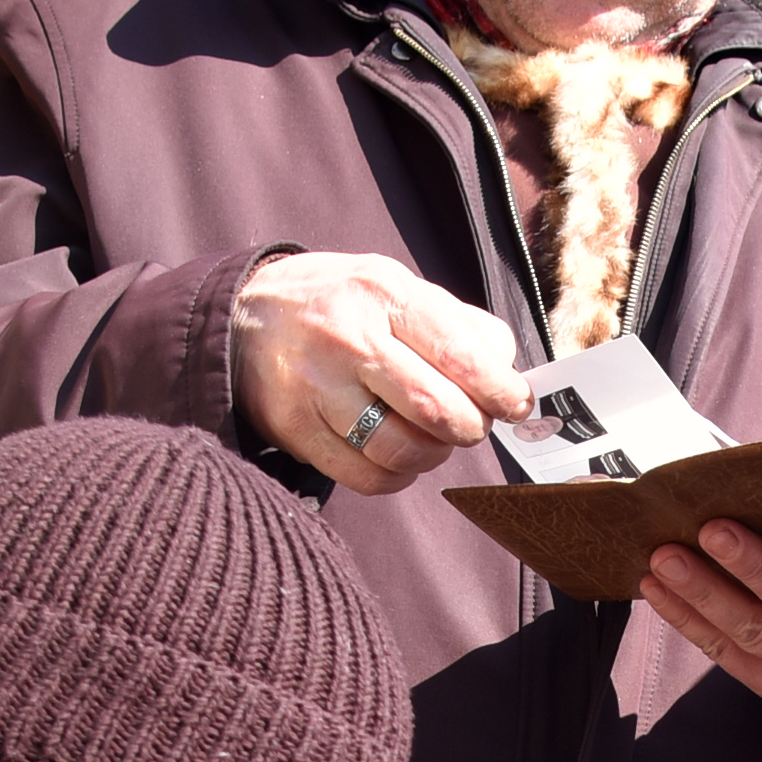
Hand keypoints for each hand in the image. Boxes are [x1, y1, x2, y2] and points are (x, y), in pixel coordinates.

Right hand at [233, 250, 527, 492]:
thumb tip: (507, 371)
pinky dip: (397, 475)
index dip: (500, 391)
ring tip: (433, 440)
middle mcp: (349, 338)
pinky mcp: (295, 427)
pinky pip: (366, 475)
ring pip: (402, 448)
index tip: (515, 406)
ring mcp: (316, 386)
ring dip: (433, 455)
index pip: (459, 354)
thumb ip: (455, 323)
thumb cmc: (341, 304)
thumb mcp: (394, 286)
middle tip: (472, 426)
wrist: (245, 315)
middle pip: (435, 408)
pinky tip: (397, 456)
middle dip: (470, 428)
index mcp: (383, 293)